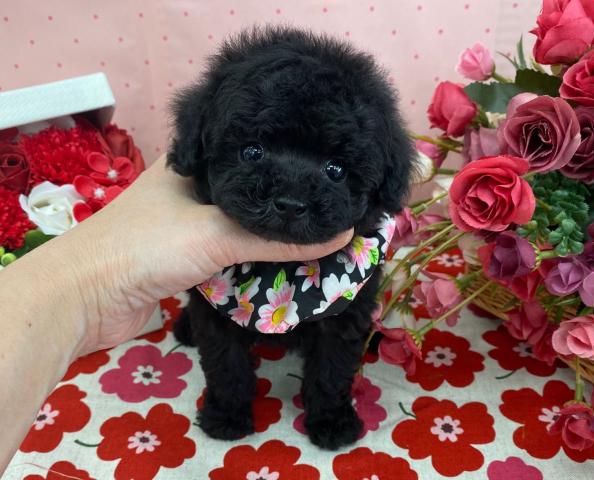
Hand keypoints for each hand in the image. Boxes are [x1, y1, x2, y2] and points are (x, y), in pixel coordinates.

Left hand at [48, 155, 352, 356]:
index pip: (252, 151)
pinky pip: (232, 253)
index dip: (288, 159)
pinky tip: (286, 260)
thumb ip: (278, 238)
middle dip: (284, 202)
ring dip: (270, 235)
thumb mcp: (217, 234)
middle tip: (330, 204)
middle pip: (250, 191)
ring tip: (319, 229)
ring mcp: (189, 224)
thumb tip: (343, 234)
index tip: (327, 168)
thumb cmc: (147, 247)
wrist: (87, 301)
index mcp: (194, 161)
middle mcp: (193, 188)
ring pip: (242, 225)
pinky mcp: (188, 257)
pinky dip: (254, 258)